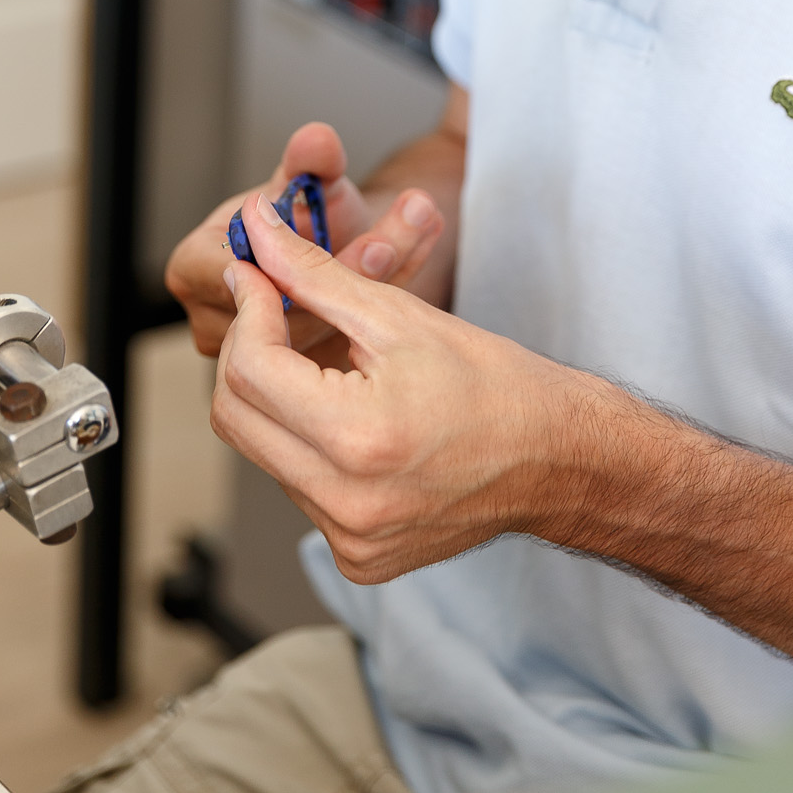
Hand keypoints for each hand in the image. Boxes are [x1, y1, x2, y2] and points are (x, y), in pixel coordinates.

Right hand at [164, 122, 443, 360]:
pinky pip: (346, 343)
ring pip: (323, 331)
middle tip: (398, 242)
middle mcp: (217, 319)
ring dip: (381, 284)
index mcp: (195, 269)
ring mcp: (253, 355)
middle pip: (287, 313)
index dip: (302, 267)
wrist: (320, 240)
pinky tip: (425, 251)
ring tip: (424, 230)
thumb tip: (318, 140)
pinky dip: (390, 300)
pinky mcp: (294, 375)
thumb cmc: (297, 213)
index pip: (246, 277)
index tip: (365, 248)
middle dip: (353, 274)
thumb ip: (310, 161)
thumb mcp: (305, 180)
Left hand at [212, 190, 613, 581]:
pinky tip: (352, 420)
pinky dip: (306, 445)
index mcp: (360, 439)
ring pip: (263, 451)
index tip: (254, 274)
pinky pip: (298, 488)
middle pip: (236, 415)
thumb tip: (255, 234)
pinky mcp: (358, 559)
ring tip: (327, 366)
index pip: (250, 369)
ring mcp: (350, 539)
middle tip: (272, 309)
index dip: (247, 309)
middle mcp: (347, 503)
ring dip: (276, 398)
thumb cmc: (494, 383)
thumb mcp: (398, 315)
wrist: (556, 459)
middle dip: (247, 351)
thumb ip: (314, 274)